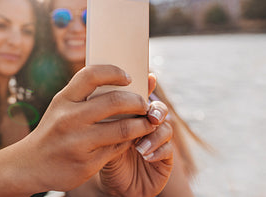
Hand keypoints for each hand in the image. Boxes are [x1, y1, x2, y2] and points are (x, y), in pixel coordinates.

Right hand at [20, 65, 163, 191]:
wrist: (30, 164)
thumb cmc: (54, 130)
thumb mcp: (63, 107)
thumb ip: (89, 94)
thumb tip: (126, 78)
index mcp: (64, 100)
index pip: (91, 75)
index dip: (114, 72)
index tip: (129, 77)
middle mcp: (70, 119)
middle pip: (115, 102)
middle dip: (138, 101)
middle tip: (145, 104)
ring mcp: (79, 143)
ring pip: (124, 128)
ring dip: (142, 124)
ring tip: (147, 122)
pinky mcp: (88, 164)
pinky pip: (118, 149)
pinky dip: (130, 142)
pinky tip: (132, 139)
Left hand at [96, 75, 173, 196]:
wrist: (111, 187)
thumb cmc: (100, 157)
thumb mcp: (97, 136)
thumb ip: (103, 118)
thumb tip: (103, 95)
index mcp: (131, 114)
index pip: (141, 95)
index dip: (146, 86)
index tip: (148, 80)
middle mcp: (146, 124)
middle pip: (157, 107)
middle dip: (154, 108)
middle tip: (148, 114)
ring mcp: (157, 141)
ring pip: (165, 127)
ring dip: (154, 133)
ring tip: (140, 145)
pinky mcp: (165, 159)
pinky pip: (168, 149)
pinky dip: (157, 150)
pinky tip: (145, 155)